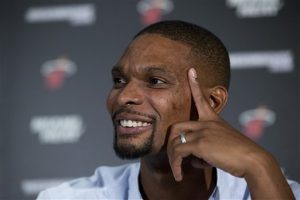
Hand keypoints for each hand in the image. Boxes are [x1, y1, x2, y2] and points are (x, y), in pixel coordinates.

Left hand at [166, 68, 294, 198]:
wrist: (252, 159)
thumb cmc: (238, 154)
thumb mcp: (222, 146)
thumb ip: (204, 148)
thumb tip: (192, 159)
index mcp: (213, 120)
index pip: (201, 99)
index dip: (195, 84)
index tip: (190, 70)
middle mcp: (206, 123)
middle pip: (176, 127)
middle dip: (170, 142)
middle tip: (173, 157)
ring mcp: (202, 131)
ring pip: (175, 142)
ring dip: (173, 159)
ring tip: (177, 172)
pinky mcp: (199, 143)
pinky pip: (179, 153)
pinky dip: (176, 165)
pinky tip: (180, 175)